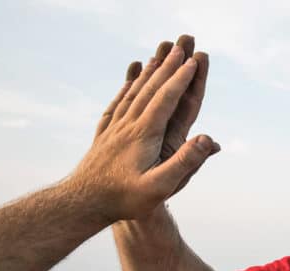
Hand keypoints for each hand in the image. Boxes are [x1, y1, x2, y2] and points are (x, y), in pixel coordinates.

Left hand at [68, 36, 217, 222]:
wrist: (82, 203)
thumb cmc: (124, 199)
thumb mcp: (160, 187)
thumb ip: (184, 163)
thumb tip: (207, 139)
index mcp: (144, 134)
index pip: (166, 99)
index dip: (181, 79)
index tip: (193, 62)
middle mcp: (128, 125)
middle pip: (150, 89)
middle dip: (167, 67)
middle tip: (180, 48)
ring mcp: (114, 128)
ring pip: (133, 93)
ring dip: (149, 73)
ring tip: (159, 55)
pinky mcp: (104, 135)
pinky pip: (117, 104)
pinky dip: (127, 88)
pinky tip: (129, 82)